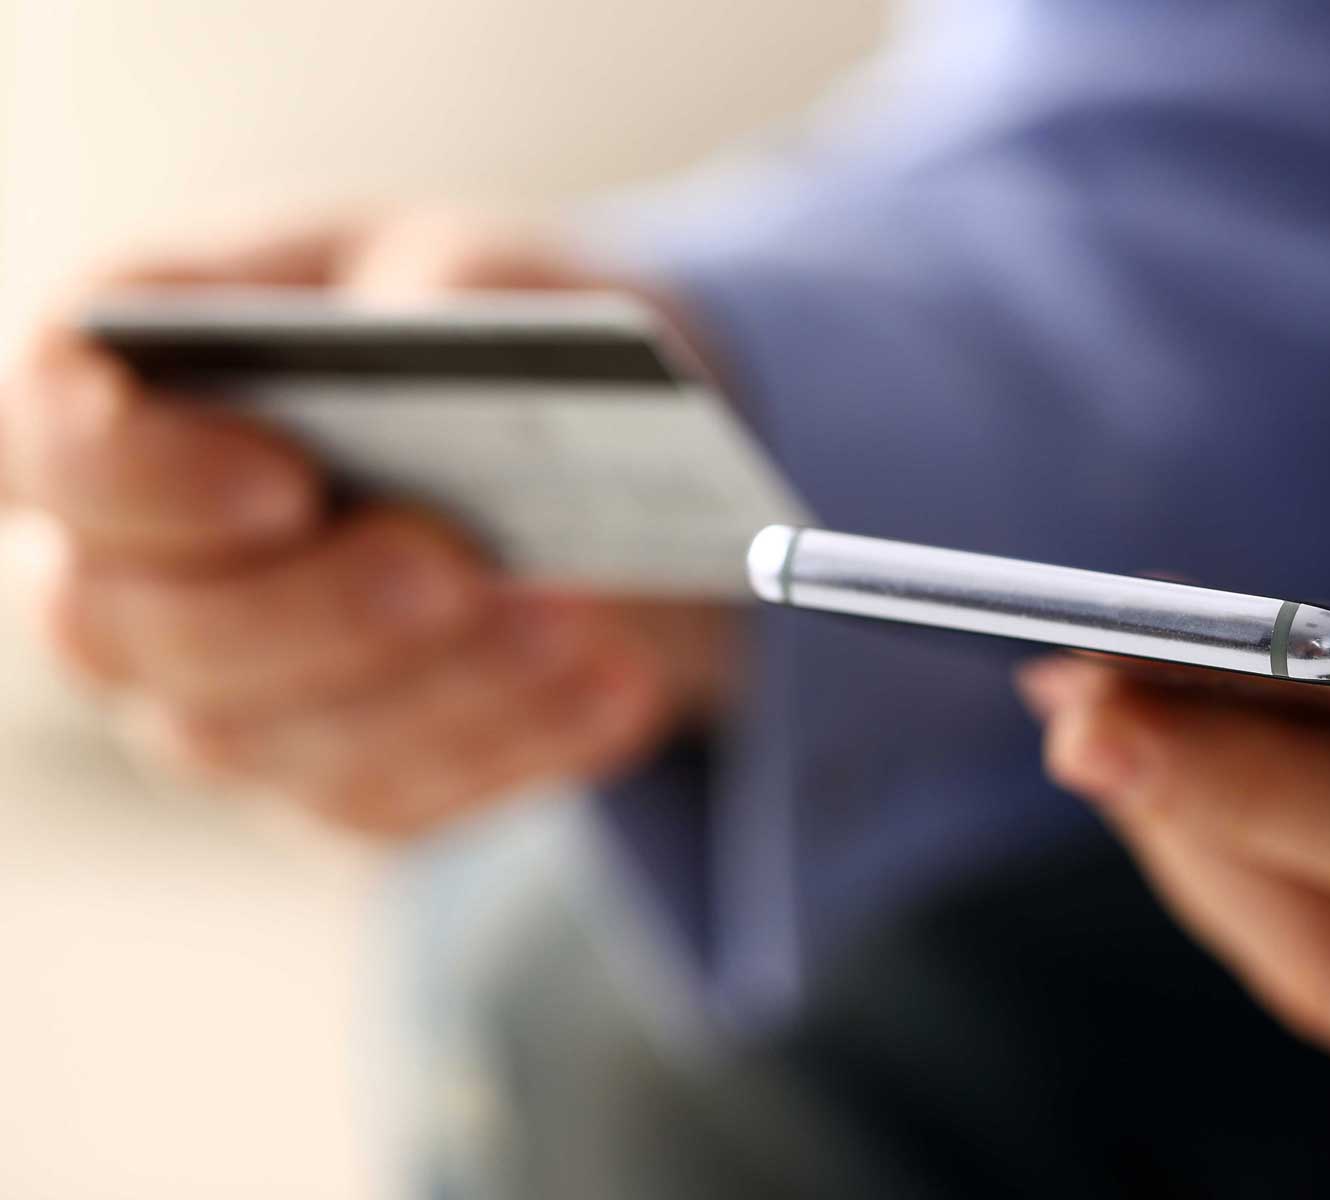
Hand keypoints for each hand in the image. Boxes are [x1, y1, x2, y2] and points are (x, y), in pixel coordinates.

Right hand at [1, 213, 735, 836]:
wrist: (560, 441)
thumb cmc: (463, 325)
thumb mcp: (470, 265)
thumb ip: (446, 284)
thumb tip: (442, 338)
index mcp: (111, 395)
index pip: (50, 450)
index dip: (145, 477)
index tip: (282, 480)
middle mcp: (121, 567)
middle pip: (140, 629)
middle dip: (312, 607)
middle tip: (454, 567)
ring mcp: (213, 693)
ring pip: (269, 740)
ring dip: (436, 687)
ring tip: (578, 622)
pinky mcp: (327, 776)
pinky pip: (393, 797)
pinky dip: (515, 741)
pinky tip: (621, 684)